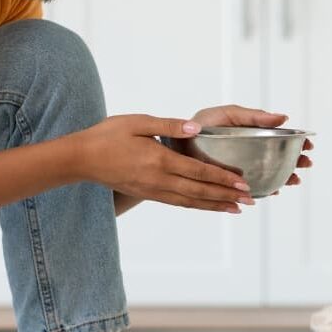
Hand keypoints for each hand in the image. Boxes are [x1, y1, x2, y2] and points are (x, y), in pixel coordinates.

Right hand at [74, 115, 253, 212]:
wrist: (82, 159)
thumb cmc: (108, 135)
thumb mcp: (138, 122)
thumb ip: (169, 126)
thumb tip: (196, 128)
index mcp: (159, 160)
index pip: (198, 171)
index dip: (222, 178)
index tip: (243, 181)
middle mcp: (159, 180)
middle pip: (200, 191)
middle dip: (226, 196)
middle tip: (250, 200)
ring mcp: (153, 190)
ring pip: (191, 202)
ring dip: (215, 206)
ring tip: (236, 209)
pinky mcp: (148, 194)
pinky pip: (179, 203)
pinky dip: (198, 206)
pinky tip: (209, 206)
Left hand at [191, 105, 313, 191]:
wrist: (177, 142)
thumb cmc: (202, 124)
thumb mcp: (228, 115)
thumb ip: (254, 116)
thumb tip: (283, 117)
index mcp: (251, 133)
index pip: (280, 138)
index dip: (295, 142)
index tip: (308, 145)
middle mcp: (250, 152)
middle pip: (280, 158)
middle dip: (295, 162)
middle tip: (305, 164)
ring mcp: (243, 168)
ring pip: (270, 174)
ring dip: (285, 177)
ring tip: (293, 180)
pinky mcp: (233, 182)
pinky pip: (253, 188)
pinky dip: (265, 189)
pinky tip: (273, 190)